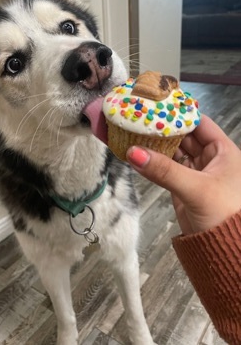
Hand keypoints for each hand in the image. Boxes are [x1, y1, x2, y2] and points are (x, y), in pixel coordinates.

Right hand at [127, 115, 240, 234]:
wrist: (222, 251)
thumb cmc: (223, 214)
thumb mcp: (196, 188)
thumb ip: (164, 170)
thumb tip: (132, 152)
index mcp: (222, 151)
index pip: (199, 123)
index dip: (179, 112)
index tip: (155, 103)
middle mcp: (209, 157)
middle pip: (182, 135)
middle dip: (162, 127)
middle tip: (137, 116)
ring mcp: (195, 172)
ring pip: (172, 152)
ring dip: (154, 144)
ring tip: (131, 131)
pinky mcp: (182, 186)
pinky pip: (165, 169)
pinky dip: (151, 162)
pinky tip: (136, 153)